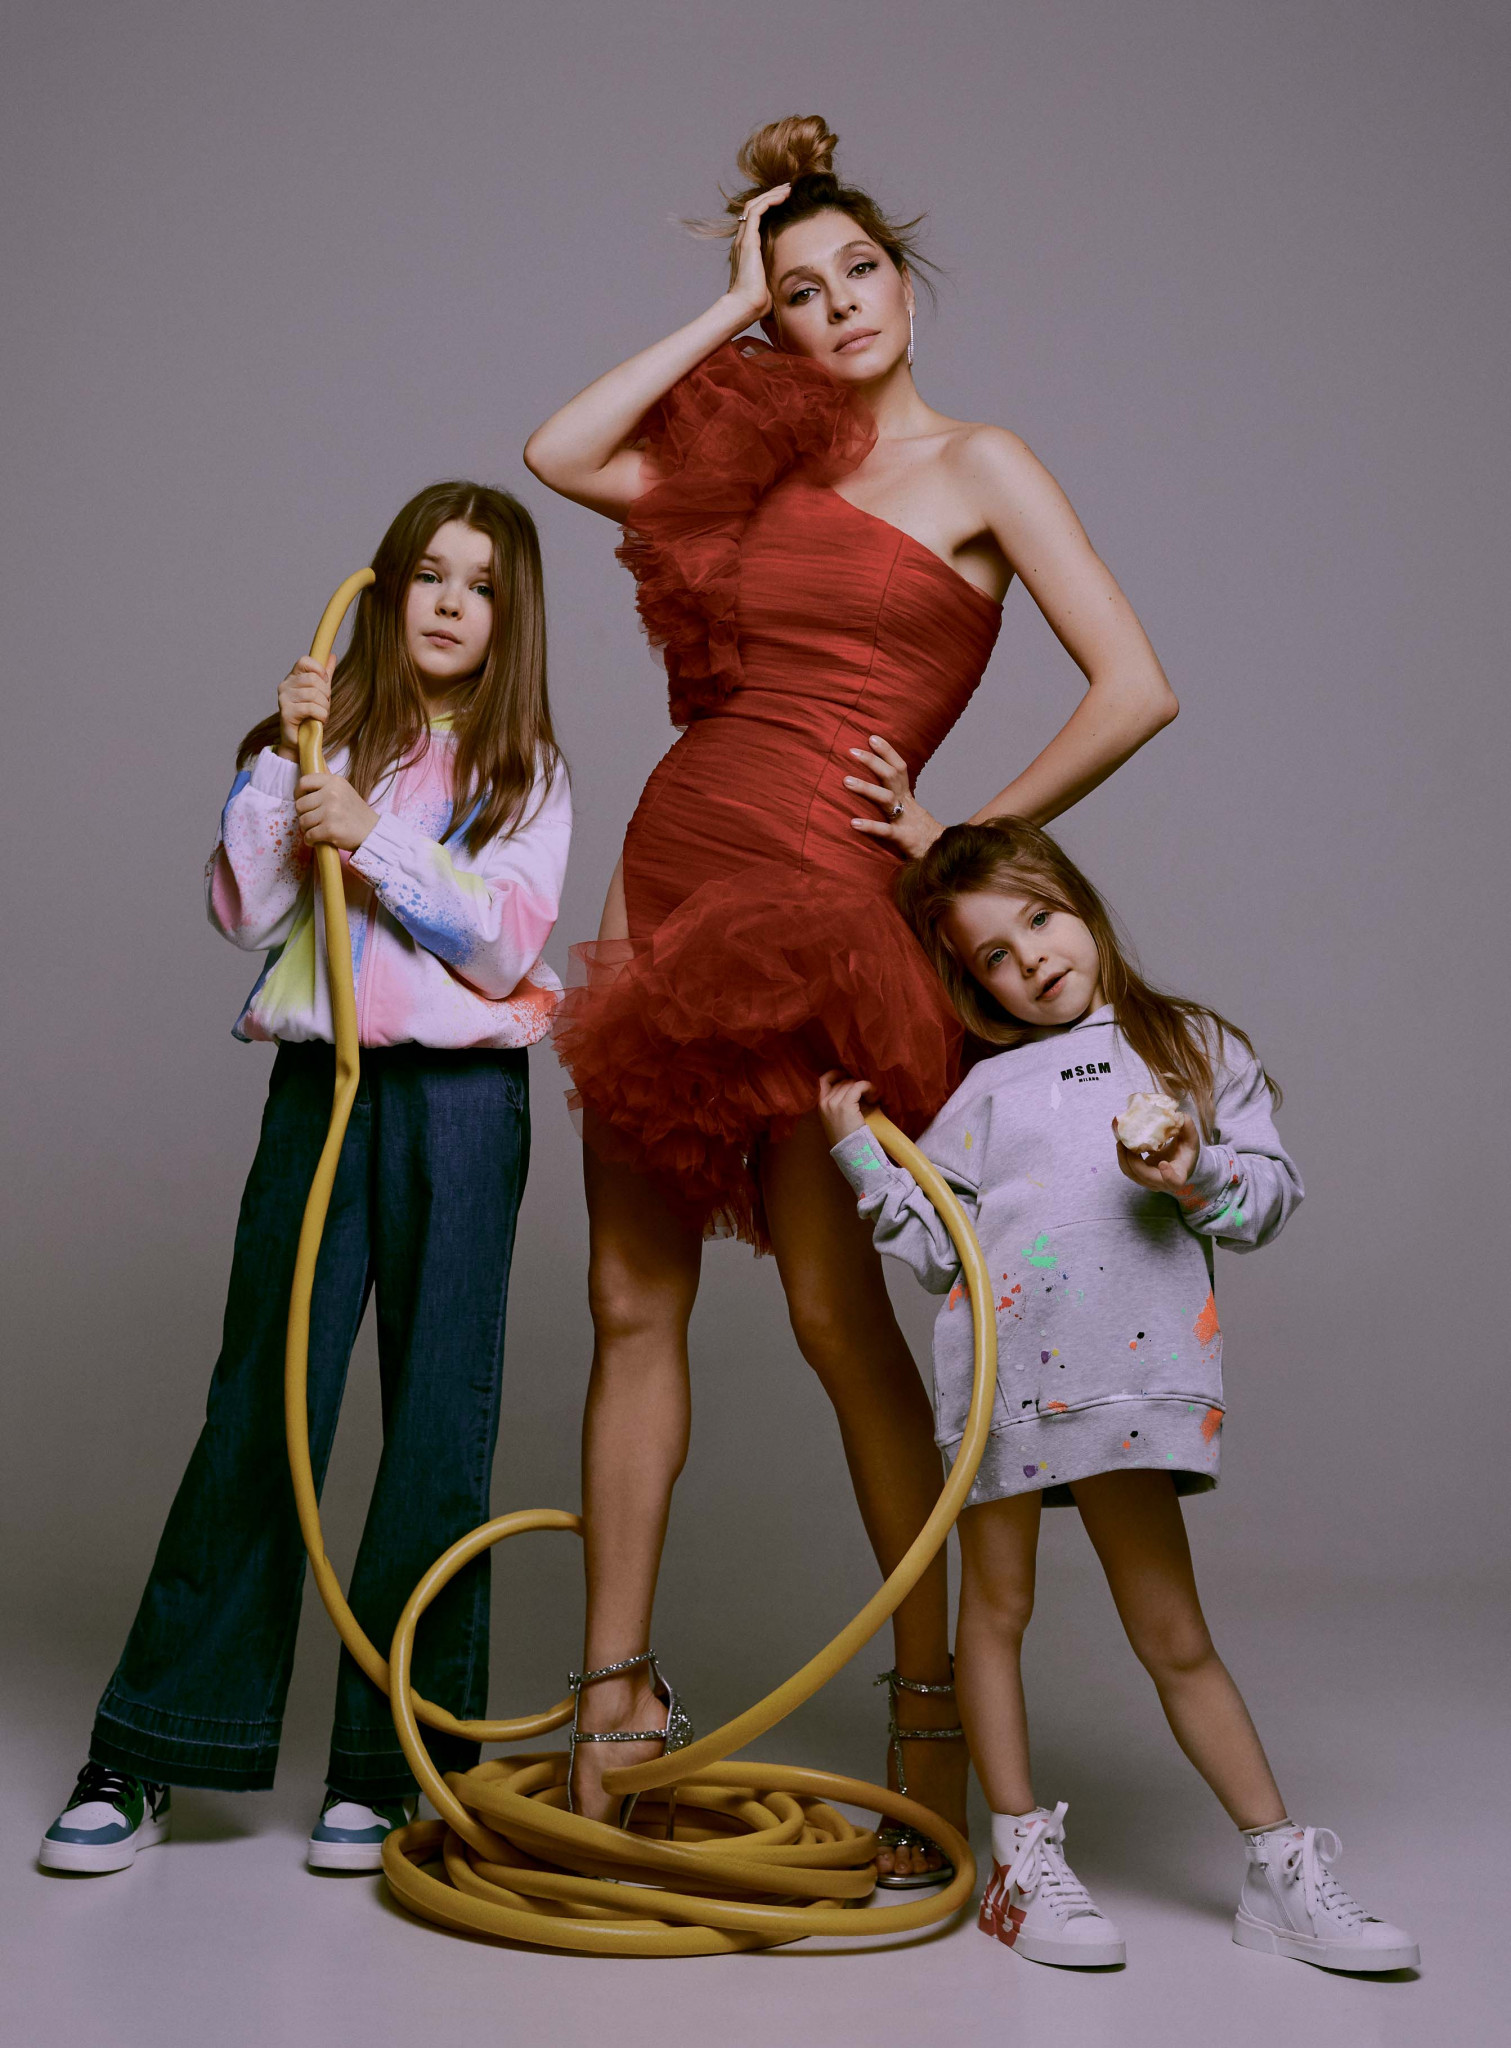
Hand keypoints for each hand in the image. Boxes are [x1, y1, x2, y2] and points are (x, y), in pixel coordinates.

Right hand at [276, 658, 332, 758]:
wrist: (301, 740)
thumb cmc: (310, 715)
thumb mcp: (321, 692)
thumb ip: (325, 674)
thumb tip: (331, 656)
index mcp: (292, 678)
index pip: (304, 661)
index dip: (319, 669)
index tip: (325, 682)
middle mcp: (285, 686)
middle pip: (313, 679)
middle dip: (325, 694)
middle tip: (324, 705)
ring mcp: (283, 699)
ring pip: (314, 694)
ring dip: (324, 707)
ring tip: (322, 714)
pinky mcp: (286, 713)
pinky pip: (311, 708)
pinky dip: (321, 715)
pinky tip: (320, 720)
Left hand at [295, 772, 376, 851]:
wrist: (372, 832)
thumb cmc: (355, 813)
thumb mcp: (344, 790)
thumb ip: (326, 786)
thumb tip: (305, 781)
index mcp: (334, 781)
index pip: (304, 782)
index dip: (298, 793)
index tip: (302, 801)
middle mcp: (332, 794)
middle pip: (300, 804)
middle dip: (303, 814)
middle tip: (313, 820)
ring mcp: (331, 812)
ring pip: (302, 821)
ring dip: (306, 829)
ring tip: (317, 830)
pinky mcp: (330, 829)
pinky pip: (308, 835)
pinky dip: (310, 840)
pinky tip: (317, 840)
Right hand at [725, 184, 791, 321]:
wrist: (745, 307)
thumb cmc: (758, 302)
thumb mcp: (771, 283)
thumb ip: (778, 275)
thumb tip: (794, 284)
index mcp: (748, 250)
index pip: (756, 220)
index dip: (770, 208)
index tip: (786, 203)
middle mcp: (743, 241)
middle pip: (754, 208)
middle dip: (771, 196)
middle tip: (788, 189)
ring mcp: (744, 239)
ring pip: (755, 205)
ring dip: (771, 194)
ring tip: (788, 188)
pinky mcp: (747, 240)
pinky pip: (757, 211)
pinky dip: (769, 200)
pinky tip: (783, 196)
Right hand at [818, 1069, 874, 1145]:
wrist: (849, 1151)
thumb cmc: (845, 1137)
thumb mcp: (834, 1118)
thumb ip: (837, 1103)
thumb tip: (851, 1086)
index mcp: (819, 1105)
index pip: (823, 1080)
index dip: (835, 1074)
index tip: (847, 1075)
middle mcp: (824, 1102)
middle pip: (841, 1082)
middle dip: (854, 1084)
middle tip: (865, 1093)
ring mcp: (834, 1103)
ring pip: (850, 1083)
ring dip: (863, 1086)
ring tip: (872, 1095)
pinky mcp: (845, 1105)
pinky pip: (858, 1086)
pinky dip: (868, 1087)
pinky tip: (874, 1094)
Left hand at [845, 733, 944, 860]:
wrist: (942, 853)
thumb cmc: (921, 834)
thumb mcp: (910, 812)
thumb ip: (895, 799)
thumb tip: (878, 788)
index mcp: (907, 797)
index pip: (899, 768)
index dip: (887, 752)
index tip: (872, 737)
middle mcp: (906, 803)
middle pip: (891, 776)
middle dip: (872, 761)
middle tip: (852, 751)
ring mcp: (905, 820)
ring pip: (886, 798)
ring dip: (866, 788)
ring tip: (846, 781)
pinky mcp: (903, 838)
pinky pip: (885, 830)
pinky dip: (870, 826)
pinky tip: (853, 823)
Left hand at [1113, 1113, 1200, 1192]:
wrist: (1178, 1162)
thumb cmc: (1185, 1152)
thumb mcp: (1190, 1140)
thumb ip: (1187, 1128)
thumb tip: (1179, 1115)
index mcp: (1179, 1175)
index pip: (1174, 1182)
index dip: (1168, 1176)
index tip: (1163, 1163)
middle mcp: (1162, 1183)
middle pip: (1145, 1177)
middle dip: (1133, 1161)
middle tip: (1127, 1144)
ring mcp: (1148, 1182)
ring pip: (1132, 1174)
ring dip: (1123, 1158)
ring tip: (1120, 1141)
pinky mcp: (1138, 1176)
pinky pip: (1127, 1169)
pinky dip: (1122, 1156)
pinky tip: (1121, 1142)